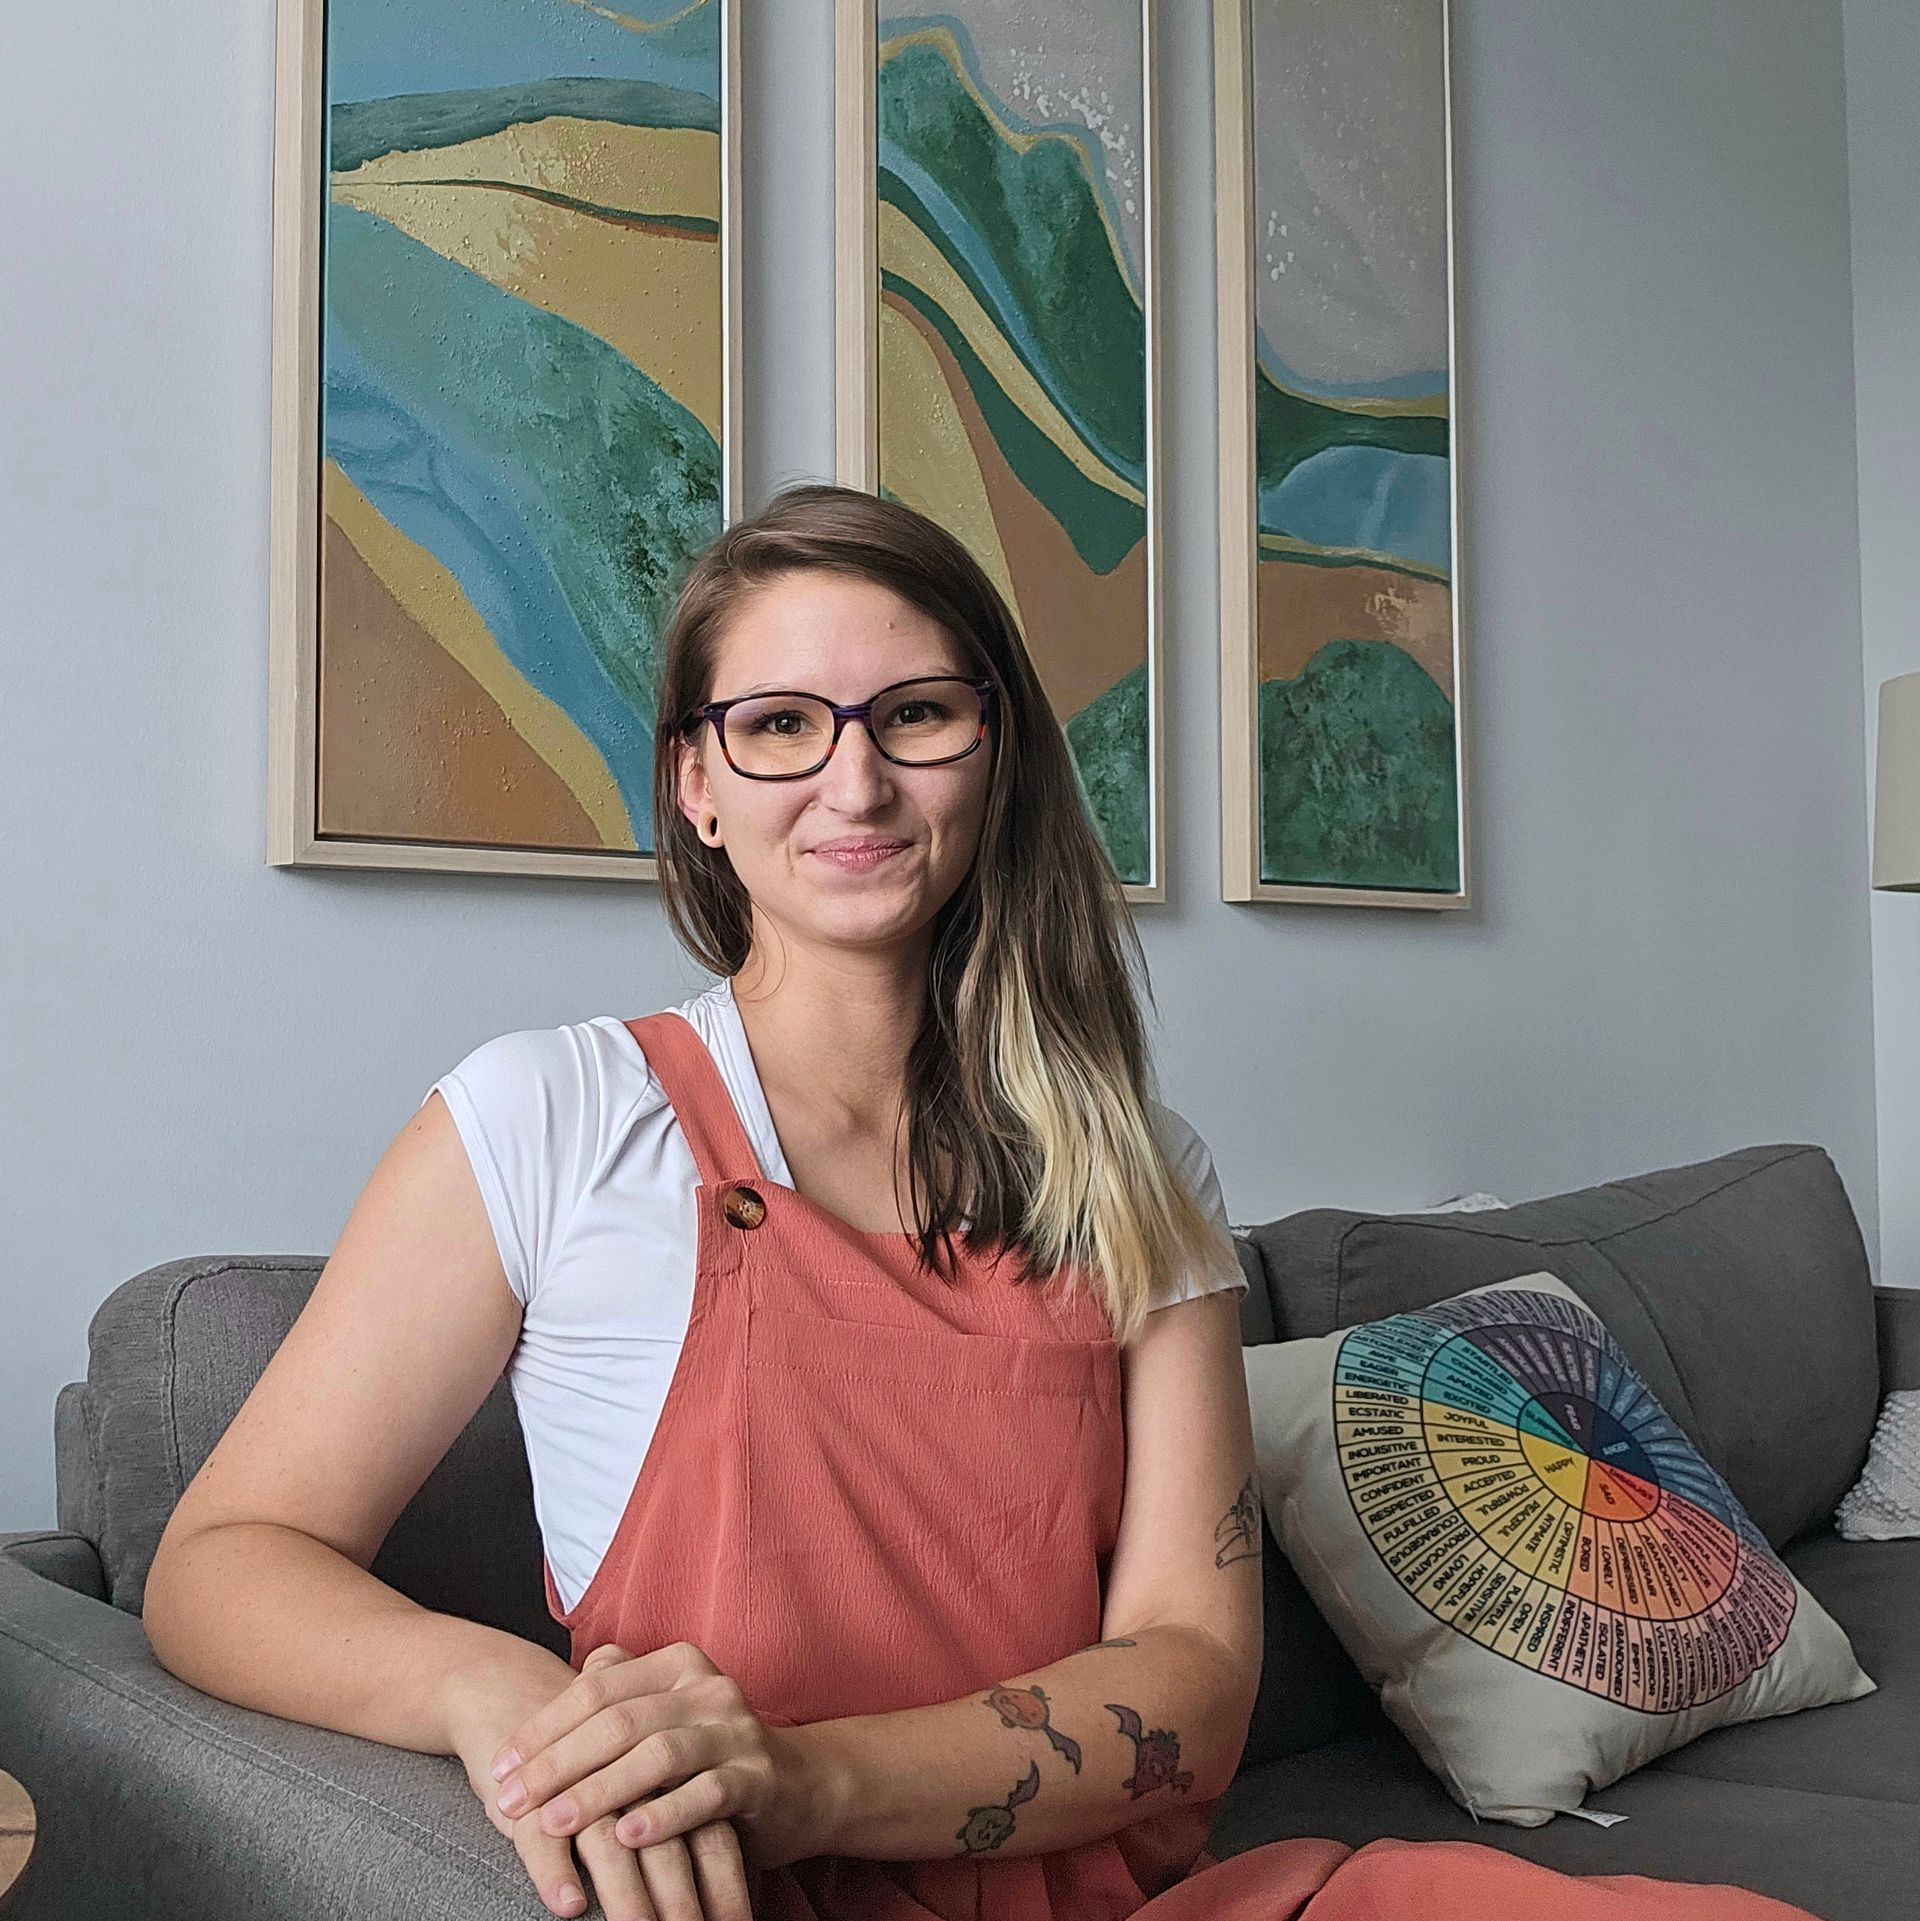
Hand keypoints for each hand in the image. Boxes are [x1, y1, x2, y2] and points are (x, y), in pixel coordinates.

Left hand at [487, 1639, 827, 1877]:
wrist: (801, 1784)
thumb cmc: (712, 1752)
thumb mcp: (667, 1714)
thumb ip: (621, 1690)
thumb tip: (573, 1672)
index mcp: (676, 1664)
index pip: (595, 1689)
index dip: (543, 1729)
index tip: (498, 1769)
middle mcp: (707, 1686)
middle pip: (619, 1720)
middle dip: (557, 1764)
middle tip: (510, 1803)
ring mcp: (736, 1729)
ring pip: (658, 1754)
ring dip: (601, 1791)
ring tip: (556, 1822)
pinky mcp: (758, 1776)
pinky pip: (707, 1793)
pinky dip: (665, 1814)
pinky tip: (629, 1836)